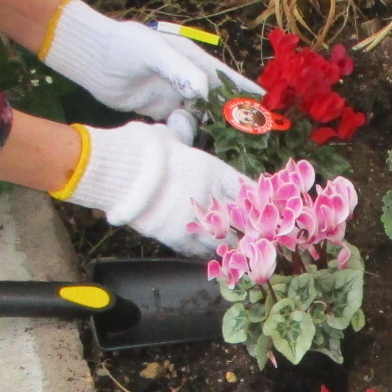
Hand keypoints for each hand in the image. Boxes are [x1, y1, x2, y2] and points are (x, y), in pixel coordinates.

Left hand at [41, 0, 263, 128]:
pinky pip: (181, 129)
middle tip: (249, 142)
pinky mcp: (161, 112)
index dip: (249, 95)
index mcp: (194, 62)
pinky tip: (187, 144)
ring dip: (205, 132)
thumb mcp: (151, 52)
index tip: (269, 112)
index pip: (228, 79)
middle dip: (232, 122)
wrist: (91, 58)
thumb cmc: (123, 46)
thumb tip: (205, 90)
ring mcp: (176, 97)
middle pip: (220, 104)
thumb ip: (178, 70)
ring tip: (211, 144)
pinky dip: (186, 137)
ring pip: (202, 120)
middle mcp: (190, 80)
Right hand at [63, 122, 243, 254]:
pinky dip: (203, 251)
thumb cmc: (145, 150)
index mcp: (212, 171)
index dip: (256, 196)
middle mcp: (210, 197)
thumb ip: (173, 142)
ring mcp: (195, 220)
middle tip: (256, 233)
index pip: (245, 187)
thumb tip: (166, 138)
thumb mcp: (165, 138)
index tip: (264, 202)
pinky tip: (208, 253)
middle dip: (248, 226)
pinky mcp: (177, 237)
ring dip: (229, 242)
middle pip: (239, 218)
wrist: (126, 172)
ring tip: (237, 247)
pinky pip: (197, 250)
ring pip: (222, 239)